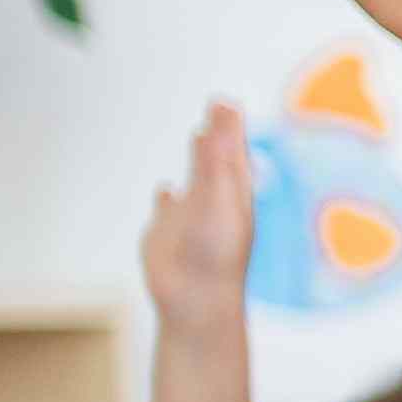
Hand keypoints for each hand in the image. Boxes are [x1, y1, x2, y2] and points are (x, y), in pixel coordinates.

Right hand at [141, 104, 256, 335]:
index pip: (235, 150)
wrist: (195, 299)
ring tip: (199, 136)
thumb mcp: (218, 198)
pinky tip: (166, 191)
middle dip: (219, 133)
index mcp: (234, 193)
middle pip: (219, 159)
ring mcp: (192, 217)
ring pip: (197, 180)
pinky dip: (168, 196)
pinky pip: (169, 209)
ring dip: (199, 157)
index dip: (231, 125)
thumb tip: (223, 119)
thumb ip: (217, 159)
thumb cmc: (213, 253)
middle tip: (220, 108)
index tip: (228, 102)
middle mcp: (216, 202)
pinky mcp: (167, 233)